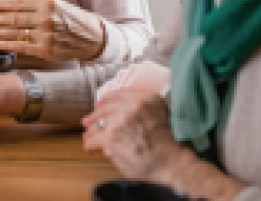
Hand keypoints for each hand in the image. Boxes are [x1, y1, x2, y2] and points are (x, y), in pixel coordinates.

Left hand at [0, 0, 105, 61]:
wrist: (93, 38)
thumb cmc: (73, 19)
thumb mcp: (56, 4)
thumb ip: (36, 6)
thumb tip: (10, 8)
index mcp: (48, 3)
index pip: (18, 3)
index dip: (1, 4)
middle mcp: (45, 18)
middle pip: (13, 18)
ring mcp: (45, 36)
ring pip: (14, 33)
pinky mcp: (45, 50)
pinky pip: (20, 47)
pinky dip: (6, 44)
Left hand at [84, 90, 245, 199]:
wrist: (173, 166)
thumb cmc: (171, 147)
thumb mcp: (162, 116)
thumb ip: (144, 109)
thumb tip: (123, 112)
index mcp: (148, 98)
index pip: (120, 94)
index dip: (107, 99)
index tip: (100, 103)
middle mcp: (133, 105)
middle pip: (106, 107)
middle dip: (95, 115)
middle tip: (87, 120)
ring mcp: (120, 120)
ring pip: (98, 123)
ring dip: (91, 131)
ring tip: (88, 136)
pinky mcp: (111, 136)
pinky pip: (94, 138)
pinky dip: (90, 144)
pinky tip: (89, 148)